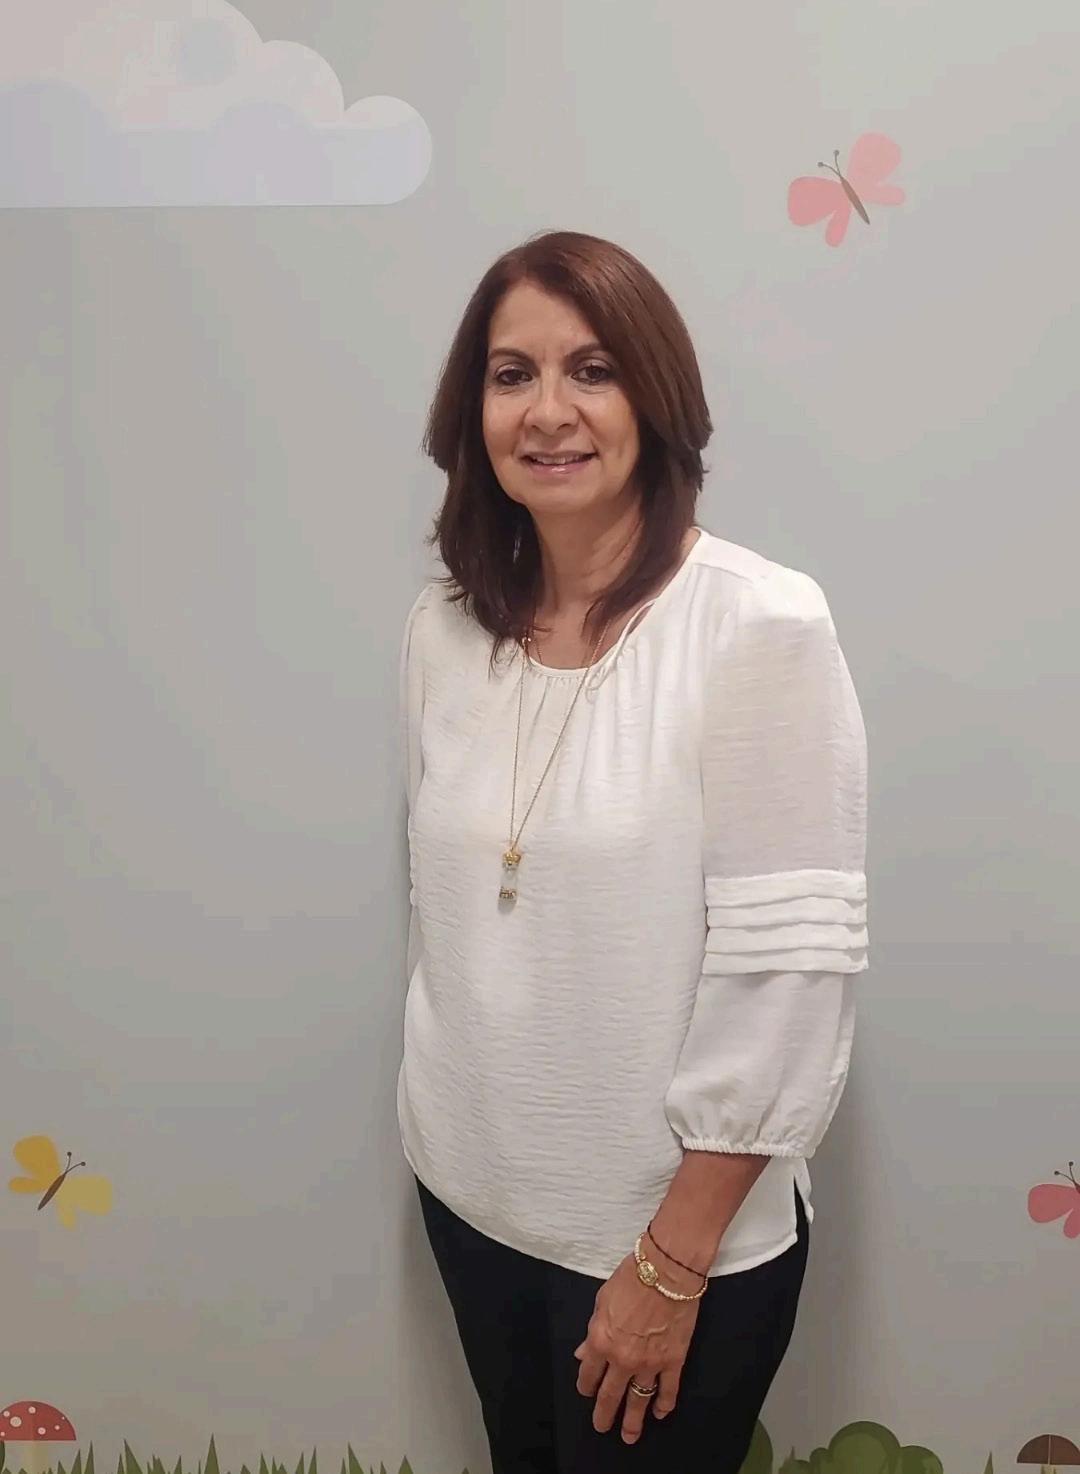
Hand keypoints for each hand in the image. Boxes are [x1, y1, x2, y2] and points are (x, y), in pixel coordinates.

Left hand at [573, 1246, 702, 1443]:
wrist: (666, 1270)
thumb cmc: (630, 1277)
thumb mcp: (601, 1300)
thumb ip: (592, 1330)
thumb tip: (583, 1354)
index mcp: (600, 1341)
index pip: (588, 1375)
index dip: (586, 1386)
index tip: (587, 1392)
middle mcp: (622, 1359)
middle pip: (610, 1395)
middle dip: (604, 1414)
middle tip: (601, 1427)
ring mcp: (649, 1363)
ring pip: (638, 1400)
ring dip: (632, 1421)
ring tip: (629, 1436)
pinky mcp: (673, 1361)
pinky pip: (667, 1390)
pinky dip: (664, 1405)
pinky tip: (660, 1414)